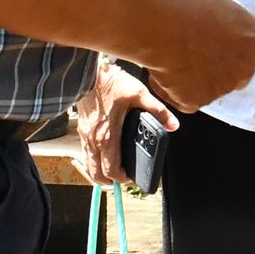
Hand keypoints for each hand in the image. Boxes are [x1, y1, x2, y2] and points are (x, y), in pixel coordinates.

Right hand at [74, 60, 174, 185]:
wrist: (87, 72)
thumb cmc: (111, 83)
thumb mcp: (140, 94)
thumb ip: (158, 111)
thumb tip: (173, 125)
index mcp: (108, 136)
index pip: (111, 170)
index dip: (122, 179)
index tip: (132, 177)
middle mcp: (93, 140)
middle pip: (97, 174)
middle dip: (109, 181)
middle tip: (124, 177)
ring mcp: (85, 136)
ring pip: (89, 165)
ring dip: (99, 172)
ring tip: (114, 170)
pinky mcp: (81, 129)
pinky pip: (85, 153)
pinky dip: (93, 160)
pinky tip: (104, 154)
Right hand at [131, 0, 254, 111]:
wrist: (162, 24)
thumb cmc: (189, 4)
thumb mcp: (217, 2)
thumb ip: (225, 22)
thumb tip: (214, 25)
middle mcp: (244, 68)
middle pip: (238, 75)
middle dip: (222, 66)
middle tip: (196, 49)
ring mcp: (221, 87)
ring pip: (210, 86)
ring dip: (196, 77)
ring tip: (175, 54)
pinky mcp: (197, 101)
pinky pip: (188, 99)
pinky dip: (177, 90)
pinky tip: (167, 71)